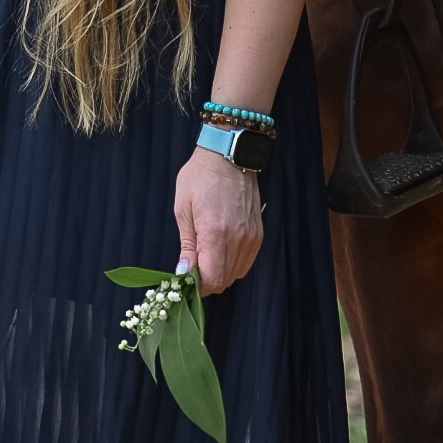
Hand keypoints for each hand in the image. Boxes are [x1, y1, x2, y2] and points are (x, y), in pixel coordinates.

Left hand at [173, 145, 263, 294]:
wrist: (228, 155)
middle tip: (193, 268)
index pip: (212, 279)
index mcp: (215, 232)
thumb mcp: (183, 208)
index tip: (187, 281)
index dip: (198, 287)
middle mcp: (238, 238)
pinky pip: (246, 262)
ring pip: (236, 274)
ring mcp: (251, 237)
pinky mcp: (258, 234)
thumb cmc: (200, 177)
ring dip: (220, 272)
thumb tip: (185, 273)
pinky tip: (221, 249)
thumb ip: (187, 245)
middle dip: (207, 281)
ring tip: (206, 256)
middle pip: (225, 280)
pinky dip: (232, 263)